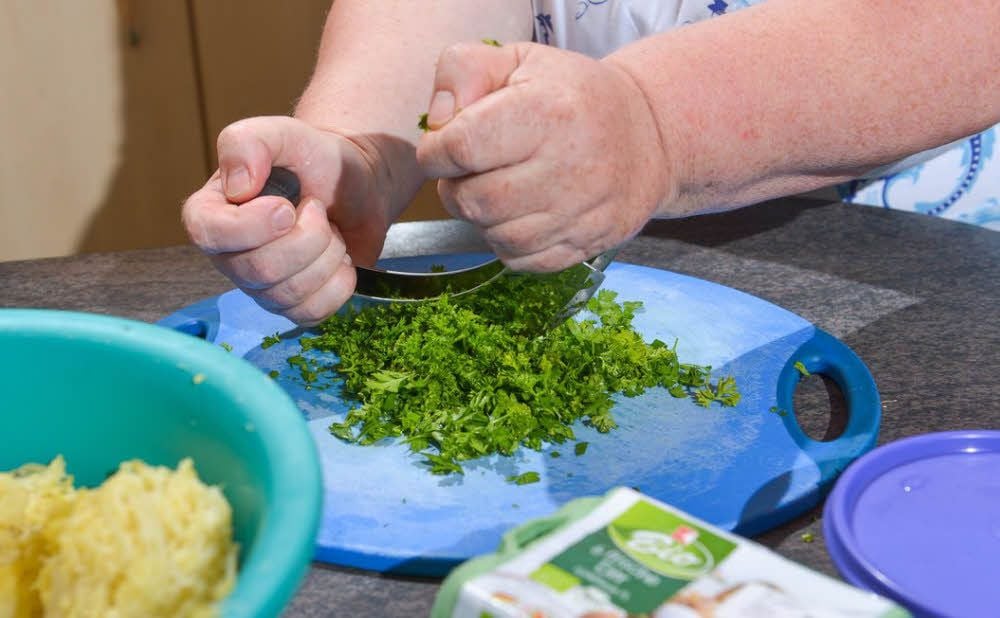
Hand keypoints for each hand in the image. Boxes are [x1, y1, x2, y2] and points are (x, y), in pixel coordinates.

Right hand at [181, 116, 390, 323]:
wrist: (356, 184)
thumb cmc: (314, 158)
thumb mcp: (282, 134)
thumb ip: (248, 143)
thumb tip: (237, 187)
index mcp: (211, 212)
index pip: (209, 234)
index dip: (254, 225)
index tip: (287, 205)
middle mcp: (228, 255)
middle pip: (261, 270)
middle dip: (308, 238)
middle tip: (319, 210)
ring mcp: (260, 286)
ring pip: (288, 296)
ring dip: (327, 257)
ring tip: (330, 231)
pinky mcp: (292, 305)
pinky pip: (311, 314)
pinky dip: (339, 284)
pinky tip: (340, 259)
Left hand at [416, 42, 671, 271]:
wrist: (646, 136)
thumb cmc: (569, 95)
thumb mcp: (517, 60)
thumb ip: (462, 71)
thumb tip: (438, 121)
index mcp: (547, 111)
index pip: (461, 147)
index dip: (435, 152)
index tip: (442, 146)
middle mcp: (569, 165)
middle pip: (473, 201)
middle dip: (454, 189)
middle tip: (467, 171)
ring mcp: (582, 212)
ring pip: (495, 236)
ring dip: (481, 218)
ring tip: (497, 189)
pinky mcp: (587, 244)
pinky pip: (521, 261)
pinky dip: (508, 243)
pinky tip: (521, 214)